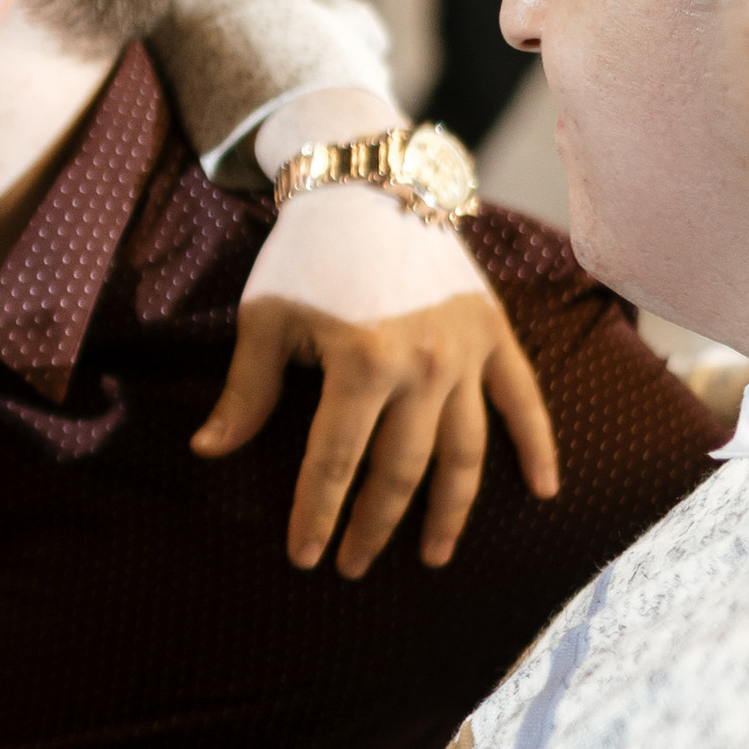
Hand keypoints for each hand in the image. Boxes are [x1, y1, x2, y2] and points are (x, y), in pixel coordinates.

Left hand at [195, 187, 558, 574]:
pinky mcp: (495, 337)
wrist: (371, 184)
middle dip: (373, 525)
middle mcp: (423, 366)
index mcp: (361, 364)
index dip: (317, 514)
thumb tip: (207, 451)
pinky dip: (537, 449)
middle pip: (400, 470)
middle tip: (352, 564)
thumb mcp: (265, 319)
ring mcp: (466, 354)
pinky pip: (524, 403)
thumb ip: (245, 392)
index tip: (305, 557)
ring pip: (463, 453)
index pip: (334, 462)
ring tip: (431, 556)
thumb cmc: (307, 254)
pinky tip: (541, 493)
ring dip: (448, 512)